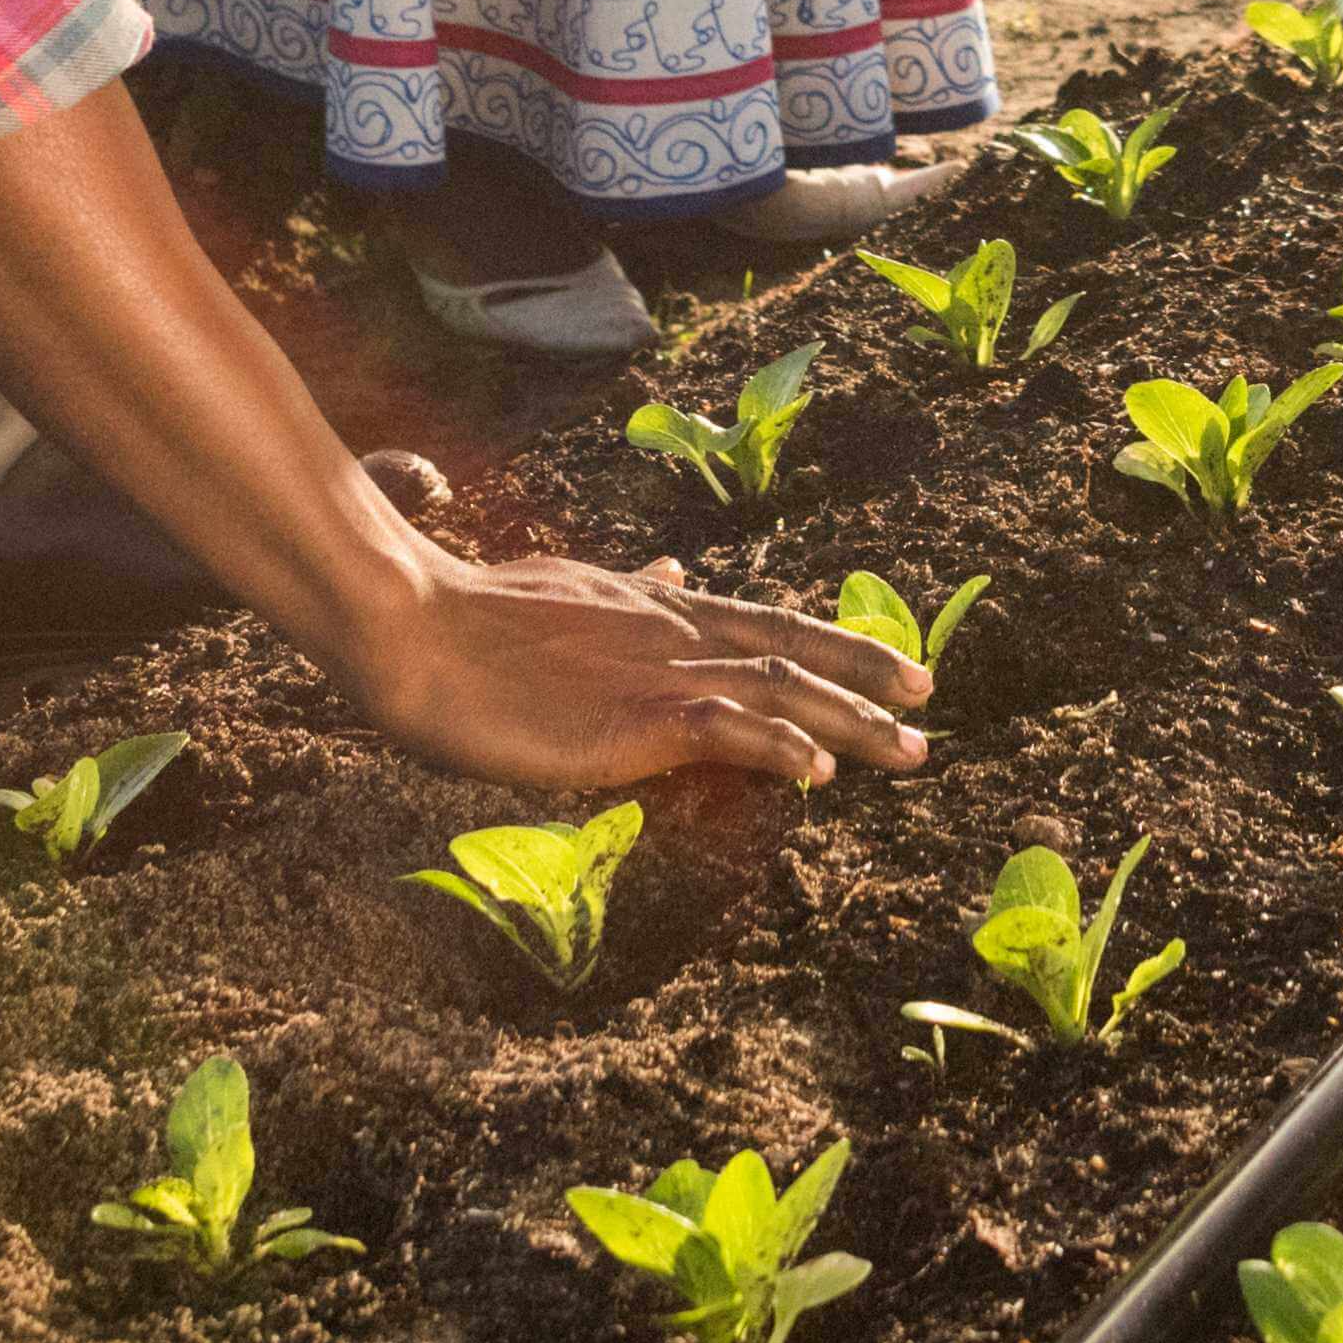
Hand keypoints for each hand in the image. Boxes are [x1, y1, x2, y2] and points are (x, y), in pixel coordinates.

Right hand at [321, 541, 931, 792]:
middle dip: (867, 681)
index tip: (897, 666)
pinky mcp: (631, 715)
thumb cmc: (475, 616)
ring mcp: (657, 672)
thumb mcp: (573, 591)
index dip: (838, 644)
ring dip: (850, 721)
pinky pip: (723, 729)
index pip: (769, 622)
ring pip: (779, 690)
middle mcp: (674, 631)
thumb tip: (676, 571)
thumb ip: (632, 592)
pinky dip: (777, 746)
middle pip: (793, 652)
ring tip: (909, 749)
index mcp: (659, 607)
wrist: (414, 625)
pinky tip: (816, 772)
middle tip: (928, 707)